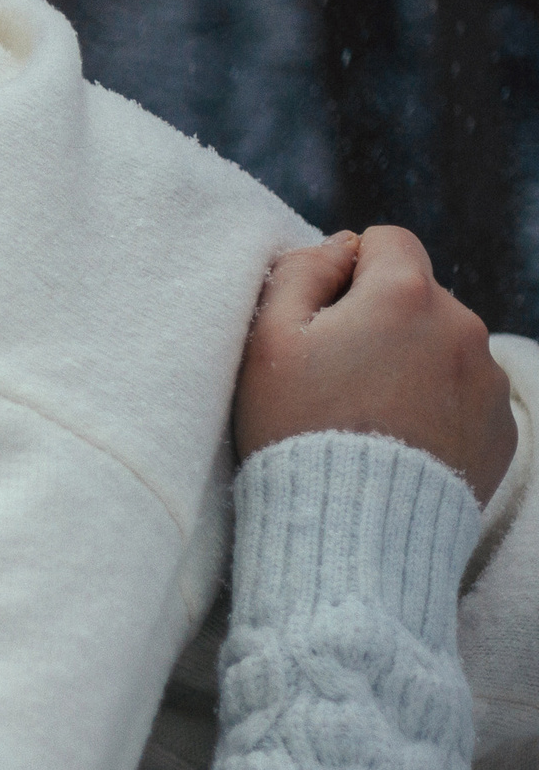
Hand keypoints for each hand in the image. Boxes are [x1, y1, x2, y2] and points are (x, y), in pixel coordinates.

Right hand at [236, 226, 517, 502]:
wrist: (351, 528)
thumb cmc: (296, 427)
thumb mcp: (268, 338)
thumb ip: (300, 271)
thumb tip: (339, 247)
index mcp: (404, 294)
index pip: (386, 241)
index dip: (346, 270)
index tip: (321, 317)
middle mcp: (462, 326)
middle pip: (417, 297)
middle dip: (381, 321)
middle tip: (335, 376)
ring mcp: (489, 380)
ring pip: (443, 347)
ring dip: (411, 364)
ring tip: (366, 416)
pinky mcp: (502, 428)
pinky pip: (464, 397)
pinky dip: (434, 409)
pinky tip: (396, 443)